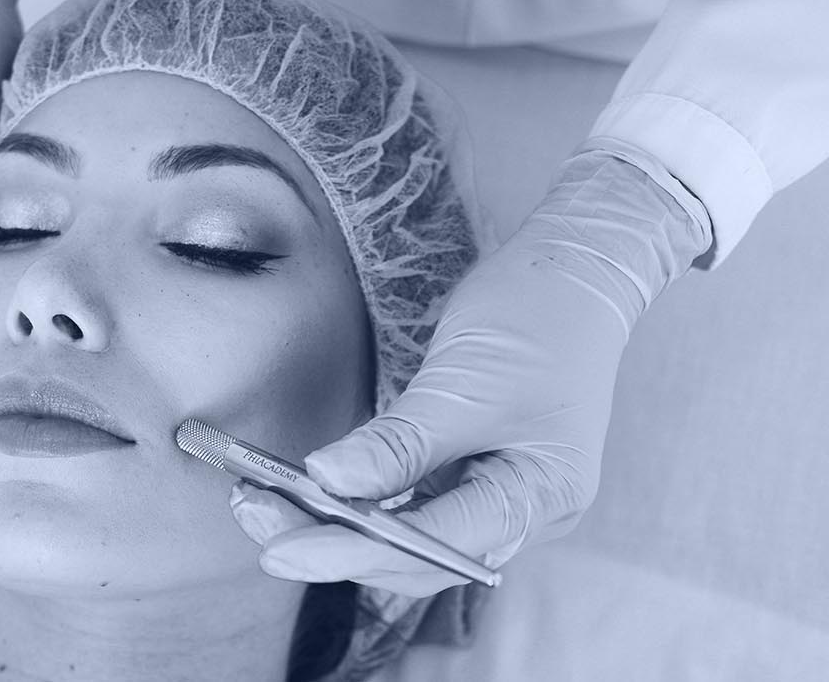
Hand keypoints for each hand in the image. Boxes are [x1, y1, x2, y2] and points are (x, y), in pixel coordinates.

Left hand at [230, 143, 712, 597]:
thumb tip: (326, 482)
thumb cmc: (535, 319)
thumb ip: (398, 443)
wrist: (574, 270)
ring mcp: (497, 494)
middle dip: (333, 546)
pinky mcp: (471, 471)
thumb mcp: (464, 383)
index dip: (352, 552)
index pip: (433, 548)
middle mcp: (522, 513)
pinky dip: (359, 501)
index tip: (280, 548)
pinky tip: (310, 492)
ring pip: (406, 537)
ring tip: (264, 506)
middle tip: (255, 522)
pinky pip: (409, 505)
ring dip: (337, 526)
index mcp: (539, 498)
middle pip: (414, 557)